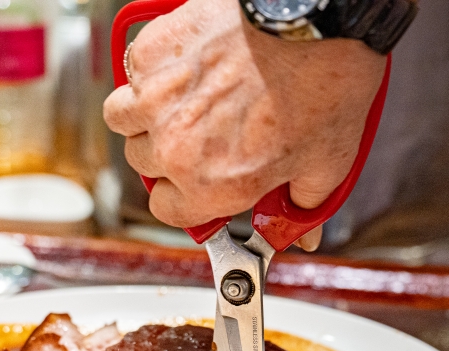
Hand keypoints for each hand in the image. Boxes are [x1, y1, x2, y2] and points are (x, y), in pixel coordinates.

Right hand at [104, 0, 385, 250]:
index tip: (197, 184)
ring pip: (121, 119)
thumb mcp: (327, 162)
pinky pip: (130, 71)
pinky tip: (182, 67)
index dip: (185, 197)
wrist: (311, 17)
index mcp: (210, 184)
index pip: (167, 210)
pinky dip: (148, 71)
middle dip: (167, 152)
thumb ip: (303, 206)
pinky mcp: (150, 54)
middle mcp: (173, 147)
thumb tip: (302, 232)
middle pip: (143, 164)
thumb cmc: (321, 83)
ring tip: (176, 103)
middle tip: (201, 132)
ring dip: (142, 115)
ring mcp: (155, 98)